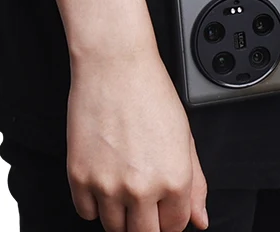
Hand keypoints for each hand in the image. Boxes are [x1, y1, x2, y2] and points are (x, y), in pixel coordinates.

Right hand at [67, 44, 208, 231]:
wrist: (114, 65)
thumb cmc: (150, 92)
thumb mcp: (184, 136)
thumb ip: (196, 184)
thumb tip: (200, 220)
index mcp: (174, 180)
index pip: (174, 227)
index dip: (170, 216)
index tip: (163, 206)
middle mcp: (142, 189)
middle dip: (146, 222)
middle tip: (142, 196)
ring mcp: (108, 185)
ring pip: (113, 227)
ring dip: (119, 212)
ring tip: (122, 178)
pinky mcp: (79, 177)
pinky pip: (86, 211)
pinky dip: (93, 201)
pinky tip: (103, 175)